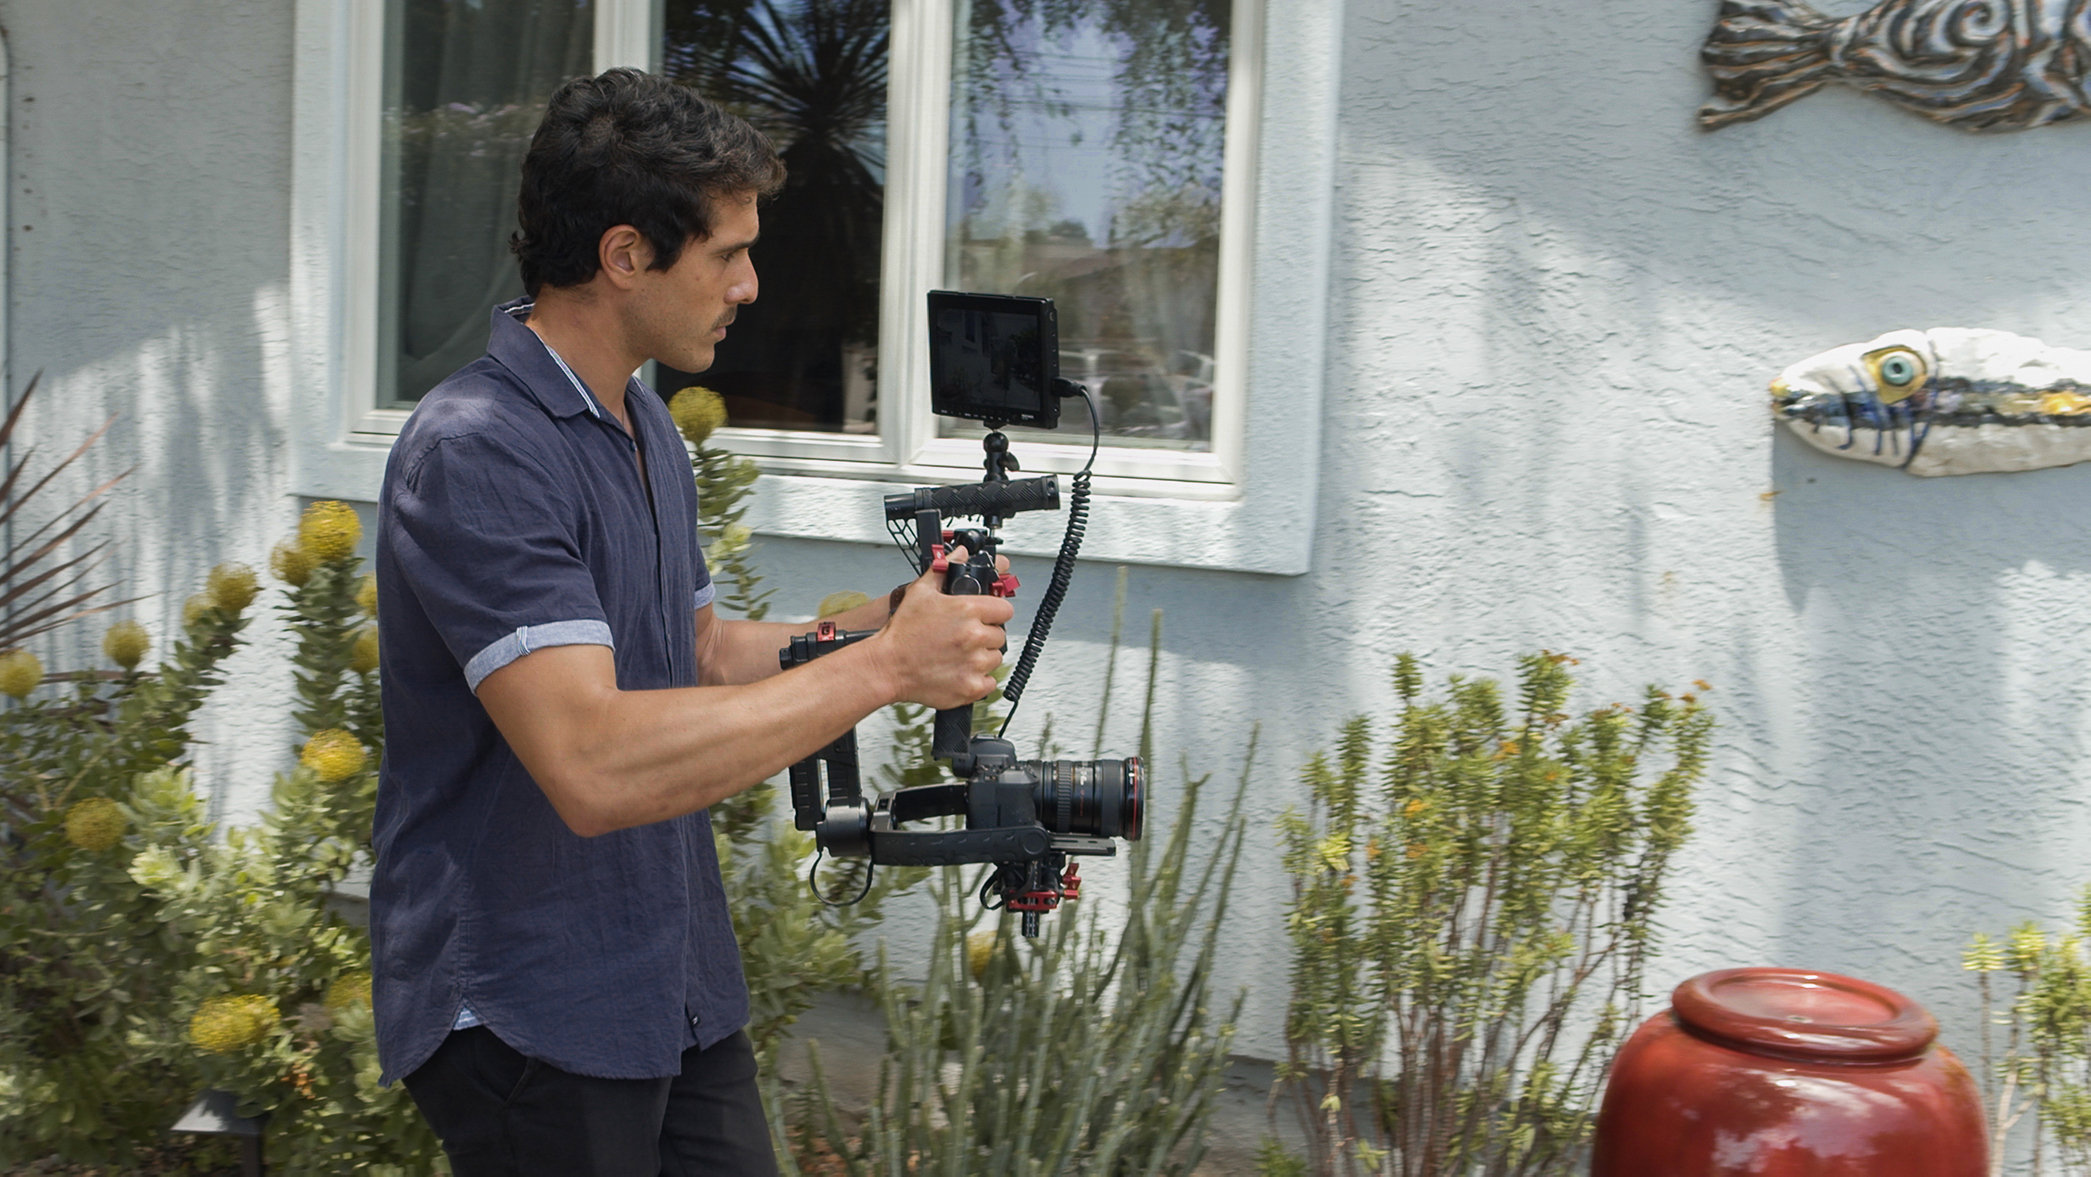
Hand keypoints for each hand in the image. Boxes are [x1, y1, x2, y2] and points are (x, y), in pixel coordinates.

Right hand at [873, 546, 1013, 709]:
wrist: (887, 667)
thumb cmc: (902, 633)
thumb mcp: (920, 592)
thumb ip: (943, 569)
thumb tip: (959, 554)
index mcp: (968, 611)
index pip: (1005, 609)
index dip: (995, 612)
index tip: (986, 617)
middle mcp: (974, 636)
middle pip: (1000, 635)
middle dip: (985, 635)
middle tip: (963, 638)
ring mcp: (974, 664)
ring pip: (995, 658)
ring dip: (982, 657)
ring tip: (958, 655)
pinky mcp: (971, 687)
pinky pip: (989, 682)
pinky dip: (978, 680)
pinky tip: (960, 672)